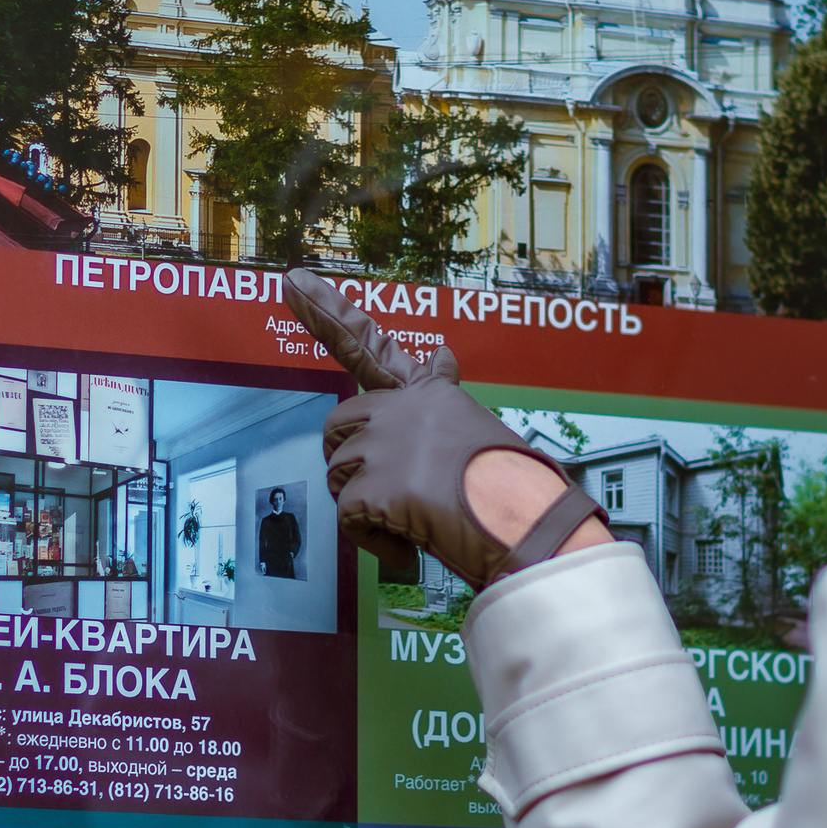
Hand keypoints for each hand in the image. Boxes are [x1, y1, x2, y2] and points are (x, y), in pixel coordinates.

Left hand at [285, 270, 609, 588]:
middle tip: (389, 493)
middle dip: (351, 464)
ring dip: (368, 506)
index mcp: (430, 395)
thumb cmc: (514, 487)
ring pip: (339, 475)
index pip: (371, 348)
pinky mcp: (375, 483)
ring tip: (415, 519)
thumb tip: (440, 353)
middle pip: (339, 428)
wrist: (530, 520)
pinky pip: (349, 517)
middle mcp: (402, 409)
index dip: (329, 314)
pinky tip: (409, 544)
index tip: (296, 283)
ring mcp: (385, 443)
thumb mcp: (478, 428)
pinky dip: (375, 540)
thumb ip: (444, 398)